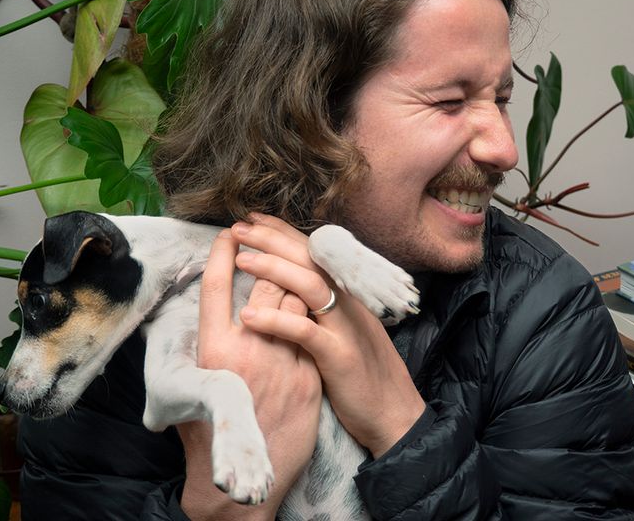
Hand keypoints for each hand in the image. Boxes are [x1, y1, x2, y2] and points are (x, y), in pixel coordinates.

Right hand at [179, 229, 321, 520]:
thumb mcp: (190, 386)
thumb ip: (203, 346)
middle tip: (267, 239)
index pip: (218, 286)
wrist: (243, 480)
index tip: (230, 232)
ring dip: (297, 281)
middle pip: (266, 284)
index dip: (224, 253)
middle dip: (269, 257)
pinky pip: (315, 332)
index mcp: (212, 349)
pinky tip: (313, 303)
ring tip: (294, 266)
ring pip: (298, 300)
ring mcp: (283, 363)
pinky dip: (313, 314)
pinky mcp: (309, 378)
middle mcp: (248, 350)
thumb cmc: (207, 434)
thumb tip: (210, 313)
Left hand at [232, 215, 425, 458]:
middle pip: (310, 259)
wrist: (395, 414)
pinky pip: (306, 332)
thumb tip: (290, 286)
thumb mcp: (346, 331)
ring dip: (273, 268)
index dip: (283, 233)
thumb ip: (324, 306)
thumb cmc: (363, 374)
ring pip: (310, 285)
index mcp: (346, 295)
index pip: (312, 252)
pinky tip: (249, 316)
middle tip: (238, 228)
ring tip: (241, 260)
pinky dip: (276, 322)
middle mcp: (348, 303)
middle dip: (273, 239)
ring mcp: (346, 328)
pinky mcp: (340, 356)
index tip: (253, 219)